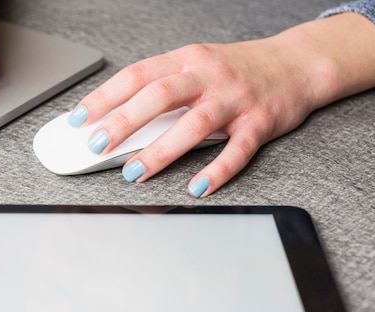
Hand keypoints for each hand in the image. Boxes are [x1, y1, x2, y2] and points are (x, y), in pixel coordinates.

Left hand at [68, 13, 374, 196]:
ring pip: (194, 124)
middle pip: (159, 97)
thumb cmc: (236, 70)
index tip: (78, 119)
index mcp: (186, 59)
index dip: (103, 98)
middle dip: (123, 123)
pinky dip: (216, 170)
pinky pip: (237, 150)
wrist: (296, 64)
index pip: (136, 76)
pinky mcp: (260, 122)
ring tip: (134, 172)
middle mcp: (208, 75)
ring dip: (161, 151)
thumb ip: (162, 92)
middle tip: (96, 145)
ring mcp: (235, 98)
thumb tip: (119, 125)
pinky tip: (196, 188)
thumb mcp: (195, 68)